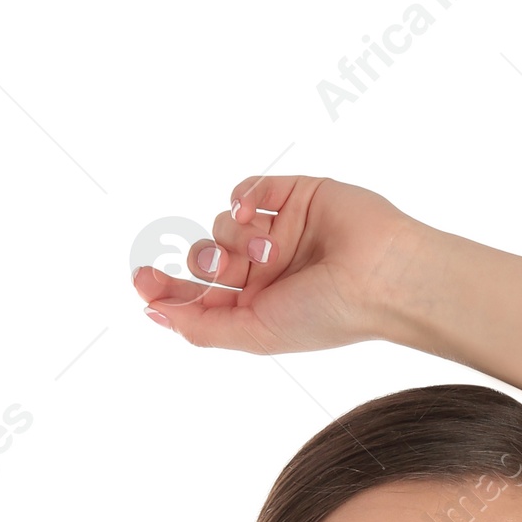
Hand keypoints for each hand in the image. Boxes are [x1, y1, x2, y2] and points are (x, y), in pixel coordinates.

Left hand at [134, 175, 423, 356]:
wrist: (381, 276)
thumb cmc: (326, 314)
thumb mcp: (255, 333)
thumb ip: (202, 328)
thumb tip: (152, 314)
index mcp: (258, 307)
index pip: (198, 295)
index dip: (166, 286)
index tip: (140, 279)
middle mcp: (266, 270)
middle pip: (206, 256)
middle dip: (207, 261)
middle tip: (225, 268)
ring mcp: (280, 231)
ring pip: (224, 222)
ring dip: (235, 236)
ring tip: (269, 249)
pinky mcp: (295, 195)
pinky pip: (248, 188)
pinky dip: (243, 195)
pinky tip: (253, 211)